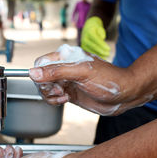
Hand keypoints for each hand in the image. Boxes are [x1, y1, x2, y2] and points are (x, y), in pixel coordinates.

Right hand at [30, 52, 152, 115]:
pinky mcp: (69, 93)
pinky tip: (65, 100)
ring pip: (45, 88)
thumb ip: (56, 72)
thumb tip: (33, 73)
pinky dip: (54, 101)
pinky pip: (53, 97)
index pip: (41, 63)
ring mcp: (67, 81)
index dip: (40, 74)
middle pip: (40, 77)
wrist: (123, 95)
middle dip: (45, 86)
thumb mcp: (81, 73)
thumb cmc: (108, 79)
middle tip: (59, 90)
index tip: (47, 83)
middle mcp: (64, 68)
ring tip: (64, 96)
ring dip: (50, 95)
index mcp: (66, 56)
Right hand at [81, 16, 110, 59]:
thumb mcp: (99, 27)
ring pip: (92, 51)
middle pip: (94, 47)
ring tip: (106, 57)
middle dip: (102, 51)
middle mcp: (84, 39)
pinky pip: (90, 53)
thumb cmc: (96, 28)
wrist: (87, 28)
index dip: (103, 45)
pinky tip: (102, 58)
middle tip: (108, 54)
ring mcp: (83, 44)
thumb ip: (101, 32)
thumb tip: (102, 38)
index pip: (96, 40)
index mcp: (89, 32)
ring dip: (99, 55)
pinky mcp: (83, 49)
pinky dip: (96, 56)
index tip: (109, 49)